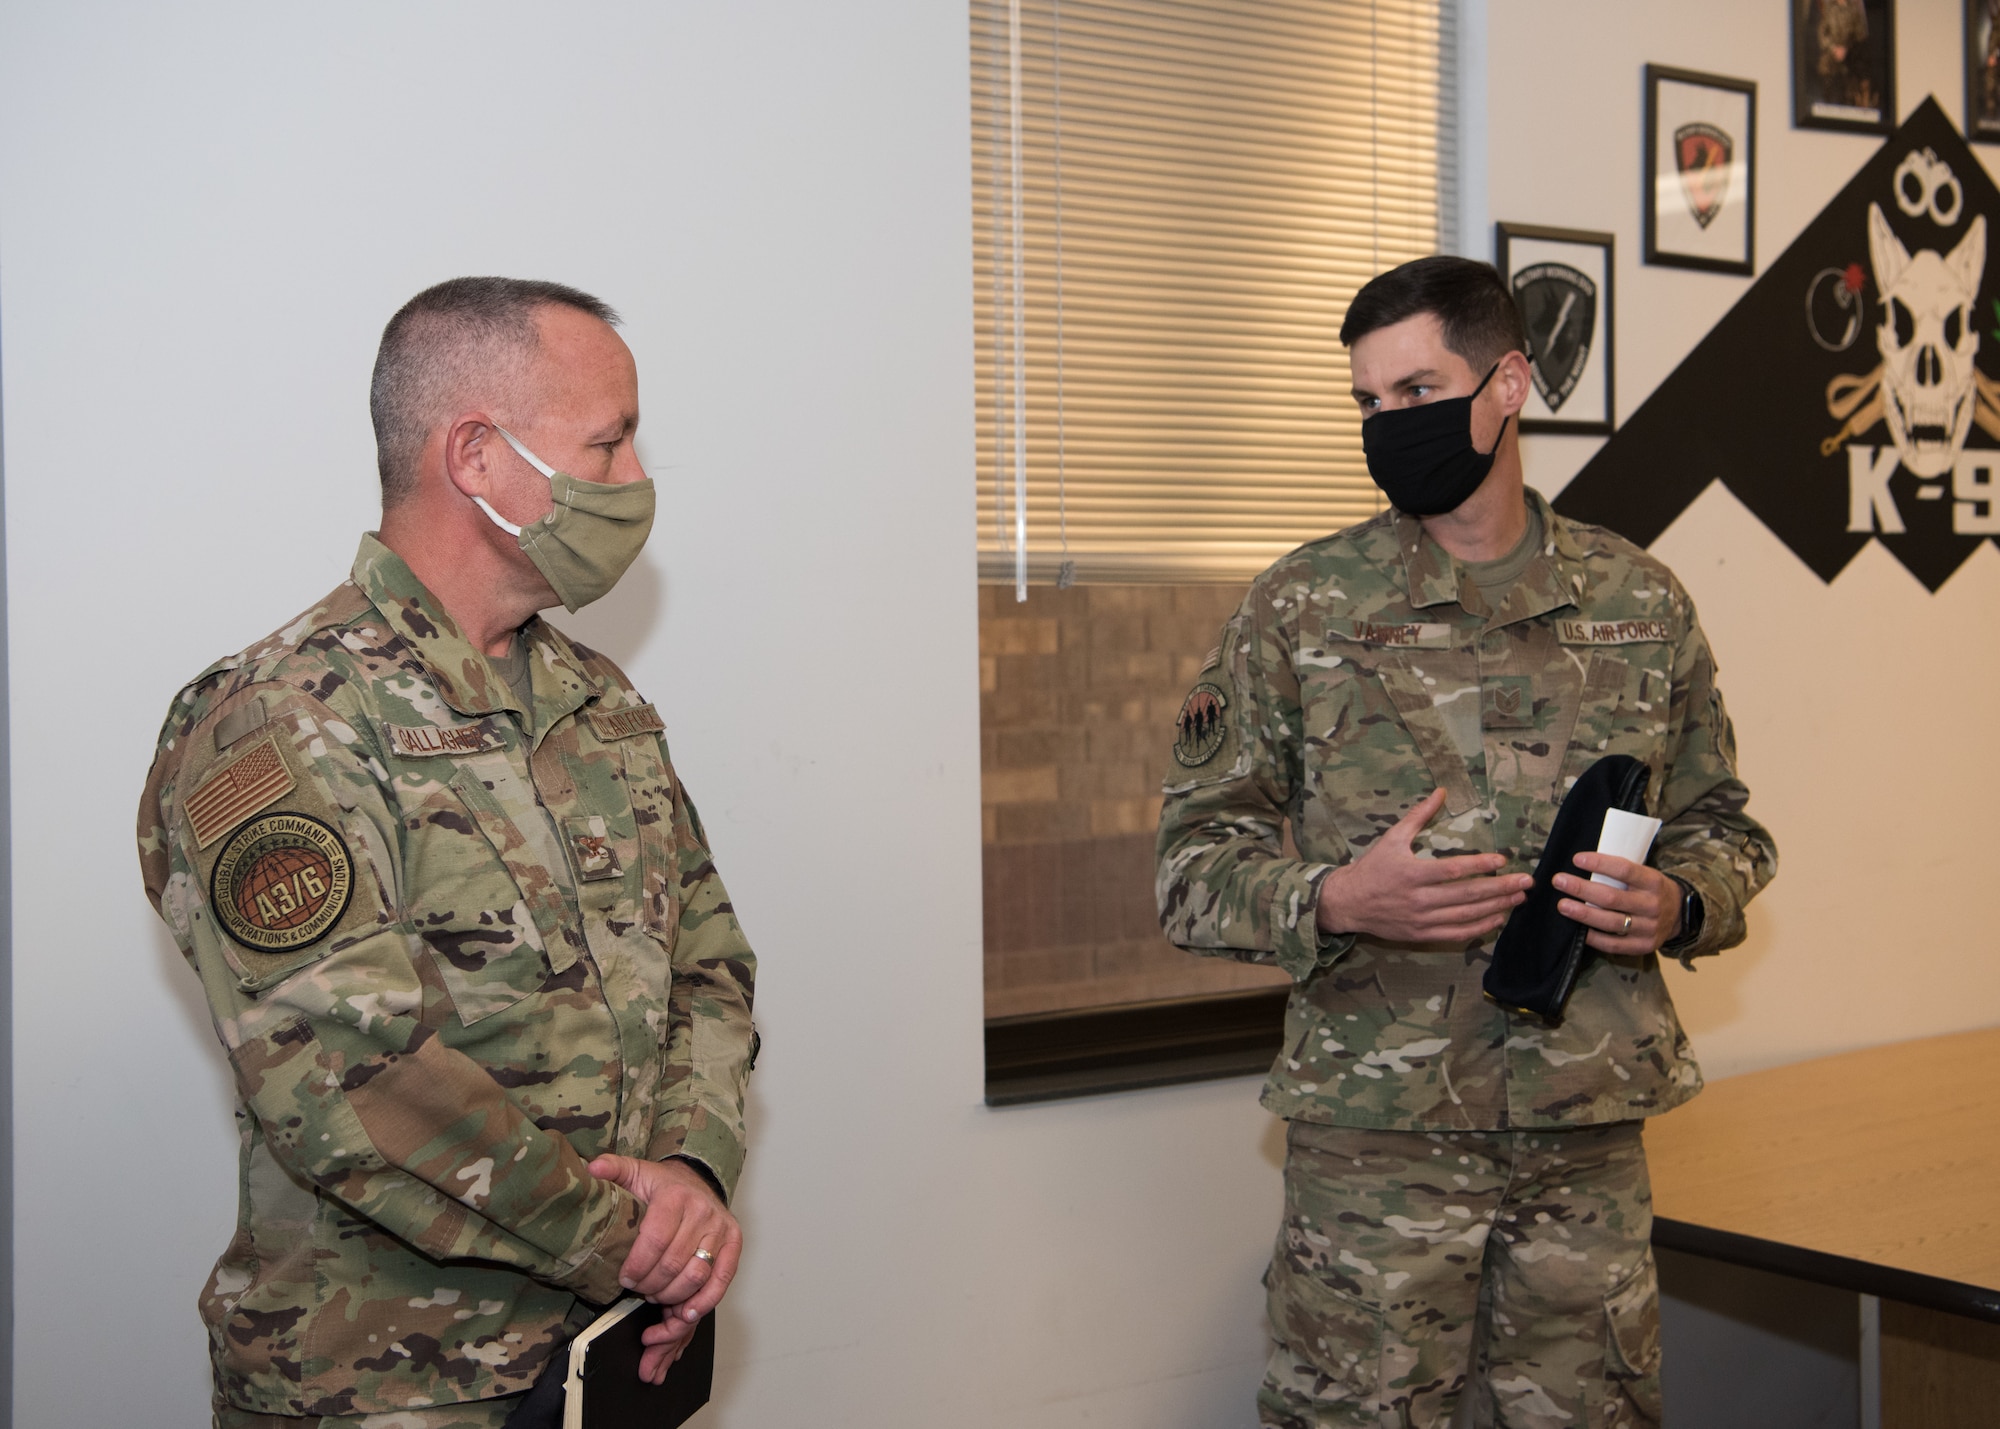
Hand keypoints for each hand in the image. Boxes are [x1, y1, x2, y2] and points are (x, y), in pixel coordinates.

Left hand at [588, 1155, 741, 1383]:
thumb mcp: (634, 1172)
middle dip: (650, 1285)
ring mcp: (721, 1228)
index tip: (624, 1278)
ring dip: (672, 1296)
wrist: (696, 1180)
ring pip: (696, 1275)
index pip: (655, 1239)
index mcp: (675, 1195)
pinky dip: (704, 1301)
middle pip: (674, 1263)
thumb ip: (613, 1169)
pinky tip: (686, 1313)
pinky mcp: (734, 1243)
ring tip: (655, 1297)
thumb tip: (592, 1167)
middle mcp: (702, 1211)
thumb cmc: (662, 1185)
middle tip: (637, 1290)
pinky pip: (722, 1279)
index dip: (637, 1266)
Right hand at [1316, 788, 1533, 942]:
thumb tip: (1441, 791)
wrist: (1348, 903)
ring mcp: (1420, 920)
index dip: (1480, 865)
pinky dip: (1479, 928)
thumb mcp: (1392, 838)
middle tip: (1525, 882)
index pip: (1453, 870)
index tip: (1503, 860)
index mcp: (1411, 873)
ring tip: (1518, 898)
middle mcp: (1418, 899)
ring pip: (1466, 916)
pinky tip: (1497, 919)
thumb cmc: (1372, 868)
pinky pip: (1456, 934)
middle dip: (1500, 888)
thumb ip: (1419, 815)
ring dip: (1496, 907)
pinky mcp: (1421, 935)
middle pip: (1467, 894)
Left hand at [1553, 852, 1680, 954]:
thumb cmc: (1650, 889)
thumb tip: (1582, 864)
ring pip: (1610, 922)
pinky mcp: (1643, 946)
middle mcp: (1652, 905)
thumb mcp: (1645, 874)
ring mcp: (1649, 928)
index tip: (1576, 859)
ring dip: (1582, 914)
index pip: (1624, 870)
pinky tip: (1578, 930)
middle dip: (1581, 889)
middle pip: (1611, 898)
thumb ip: (1621, 872)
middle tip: (1559, 881)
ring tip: (1562, 905)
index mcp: (1653, 882)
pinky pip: (1613, 944)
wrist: (1680, 914)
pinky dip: (1593, 937)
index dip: (1599, 864)